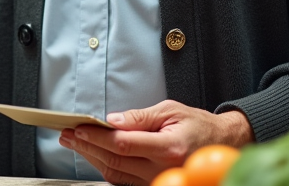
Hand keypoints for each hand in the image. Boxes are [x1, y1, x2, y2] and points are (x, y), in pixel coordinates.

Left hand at [59, 102, 253, 185]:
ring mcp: (160, 180)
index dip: (97, 137)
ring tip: (74, 143)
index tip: (78, 128)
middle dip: (87, 146)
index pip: (124, 144)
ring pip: (116, 173)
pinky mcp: (155, 184)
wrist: (221, 143)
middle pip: (115, 160)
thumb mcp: (170, 110)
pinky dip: (105, 167)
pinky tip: (93, 155)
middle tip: (67, 134)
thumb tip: (112, 120)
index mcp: (169, 147)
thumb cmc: (197, 125)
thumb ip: (140, 117)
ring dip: (91, 157)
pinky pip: (124, 180)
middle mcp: (164, 168)